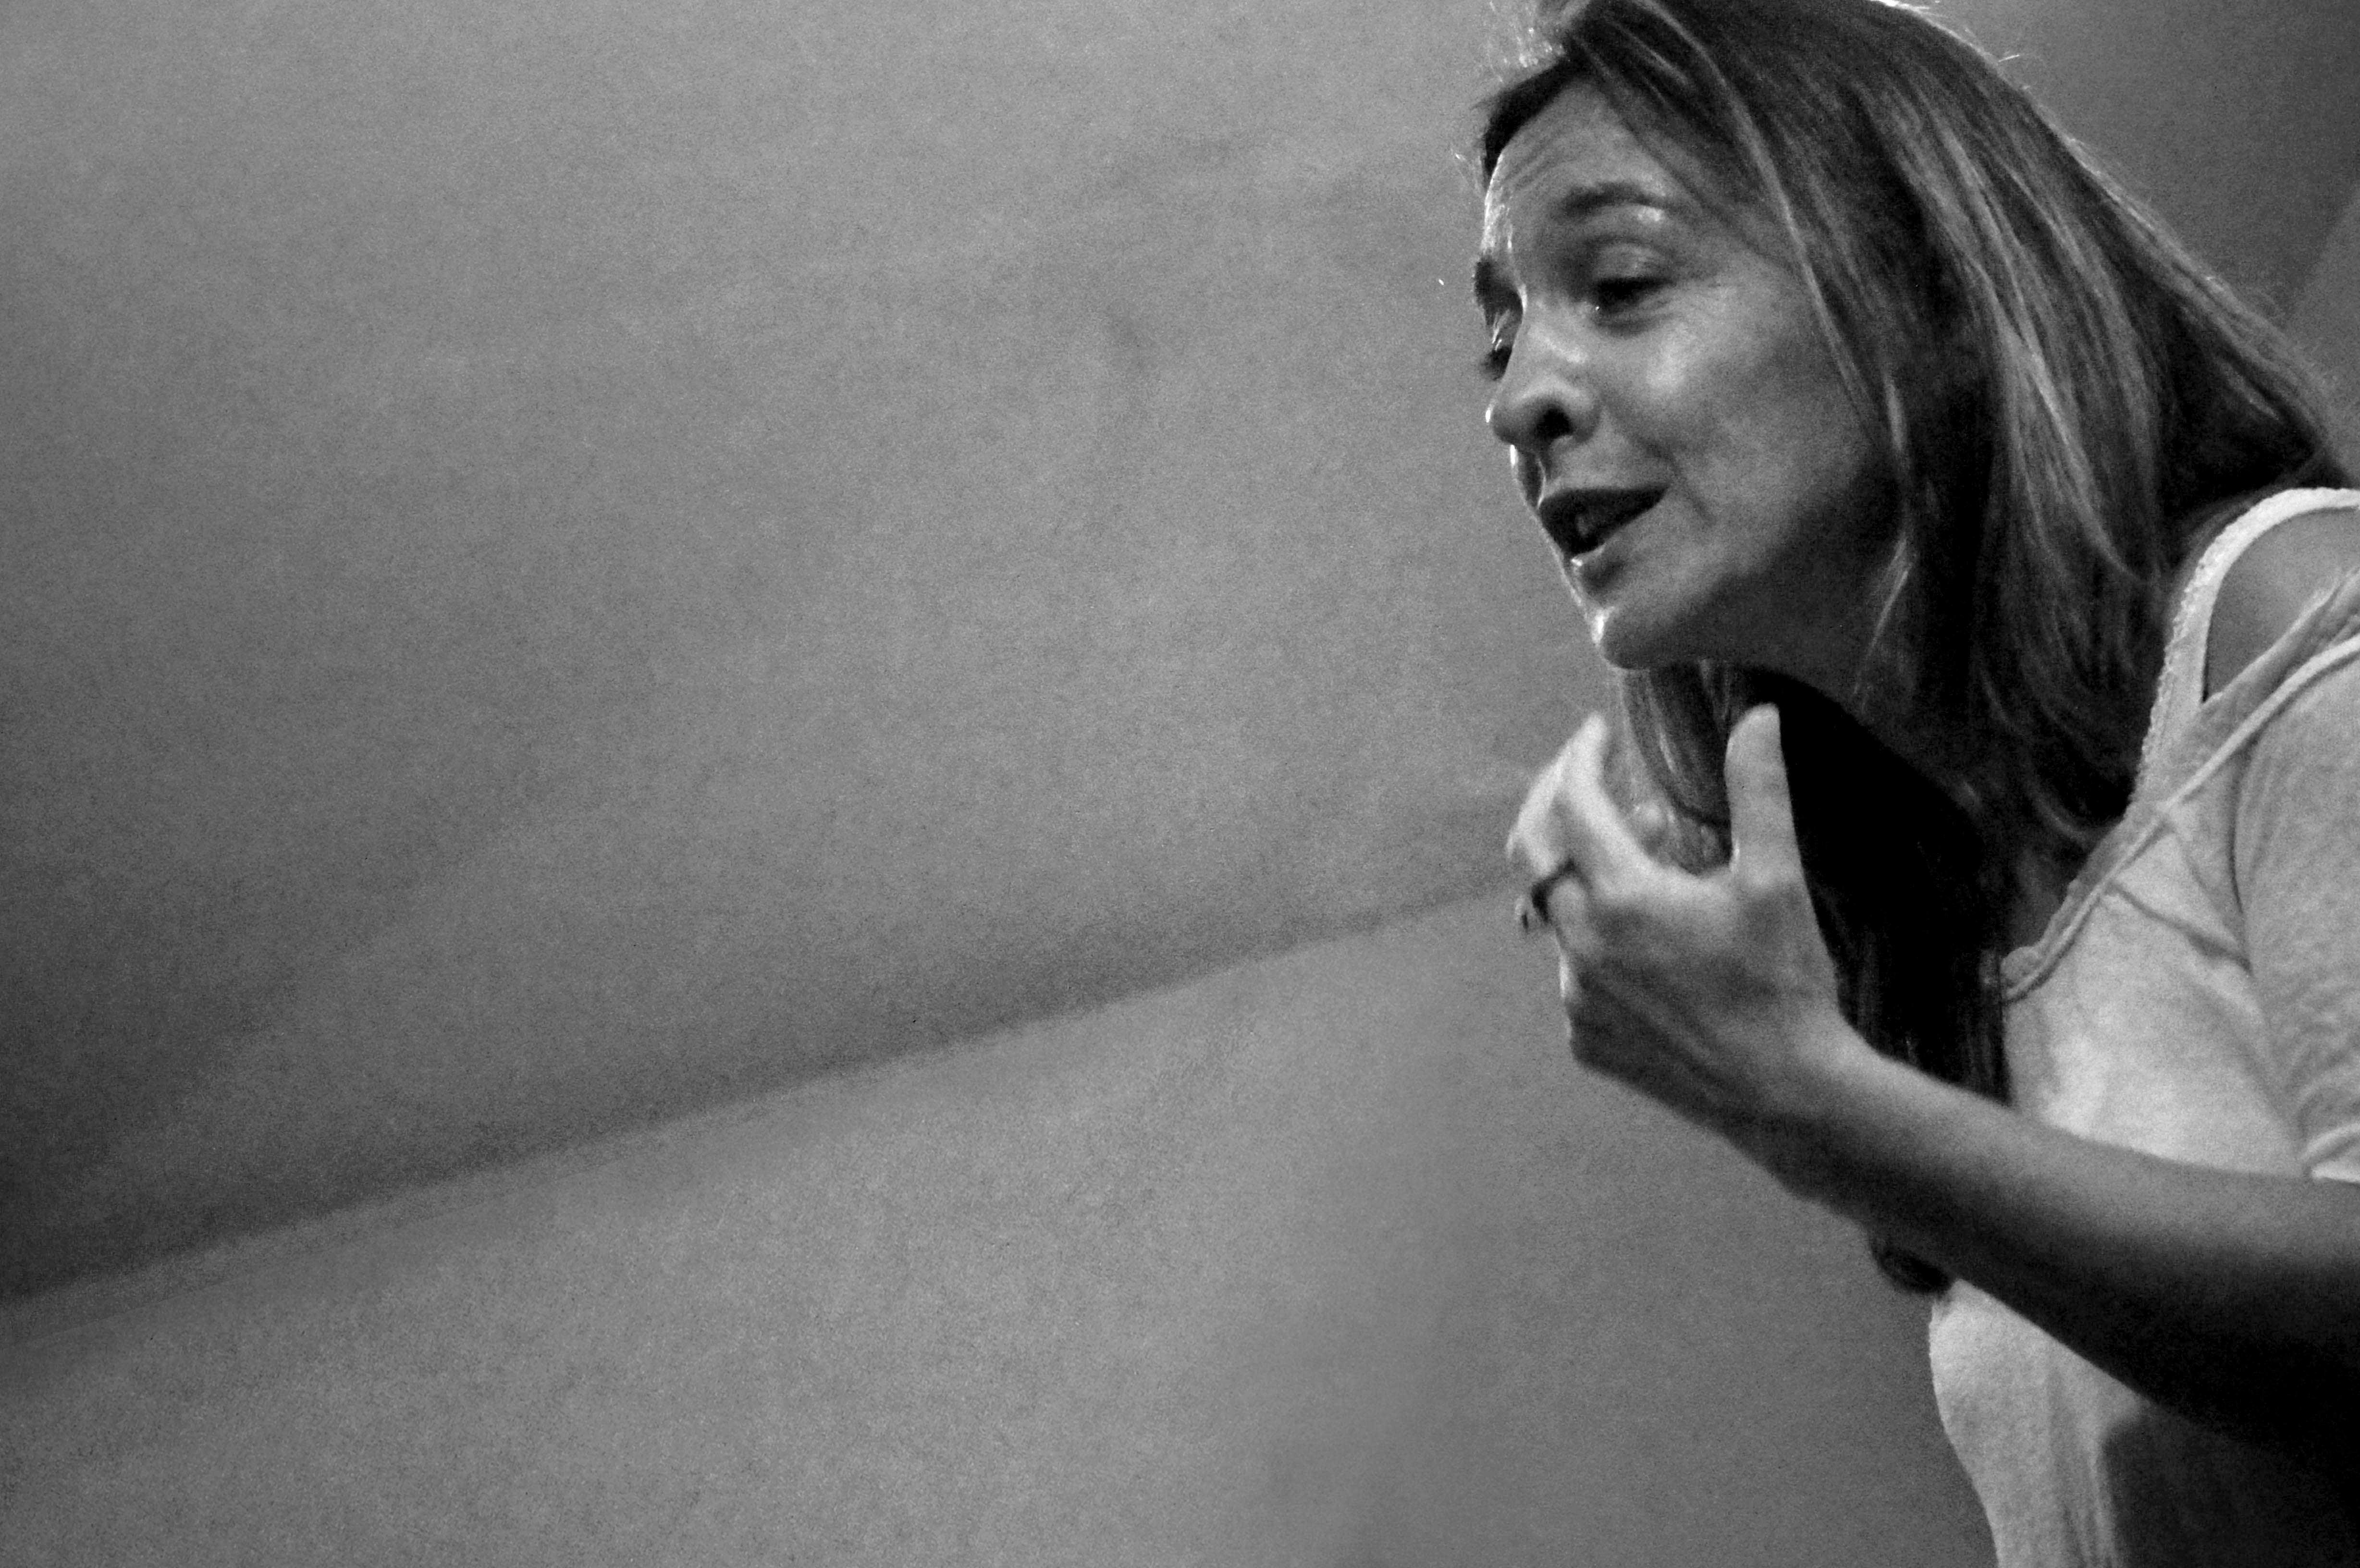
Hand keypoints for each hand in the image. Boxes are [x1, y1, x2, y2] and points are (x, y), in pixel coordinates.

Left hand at [1505, 707, 1862, 1147]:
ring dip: (1589, 874)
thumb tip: (1758, 717)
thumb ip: (1760, 792)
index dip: (1581, 757)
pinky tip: (1652, 938)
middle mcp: (1583, 948)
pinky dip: (1601, 937)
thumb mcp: (1777, 880)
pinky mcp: (1585, 1038)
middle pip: (1536, 851)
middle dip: (1559, 802)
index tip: (1599, 731)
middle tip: (1595, 777)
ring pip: (1558, 913)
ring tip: (1654, 857)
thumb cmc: (1784, 983)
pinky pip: (1575, 969)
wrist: (1785, 1093)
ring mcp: (1578, 999)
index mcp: (1624, 900)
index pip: (1574, 804)